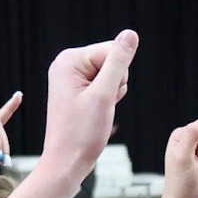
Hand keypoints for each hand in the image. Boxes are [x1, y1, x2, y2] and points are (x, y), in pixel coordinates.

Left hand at [39, 30, 137, 176]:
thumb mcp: (104, 95)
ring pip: (112, 74)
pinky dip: (107, 100)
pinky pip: (105, 85)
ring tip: (96, 112)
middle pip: (112, 60)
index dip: (117, 77)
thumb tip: (131, 34)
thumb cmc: (81, 133)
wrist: (66, 163)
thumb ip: (118, 63)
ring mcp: (72, 77)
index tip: (99, 99)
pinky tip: (96, 113)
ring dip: (112, 94)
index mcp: (69, 60)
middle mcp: (67, 64)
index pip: (113, 51)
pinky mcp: (77, 89)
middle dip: (114, 85)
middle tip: (98, 107)